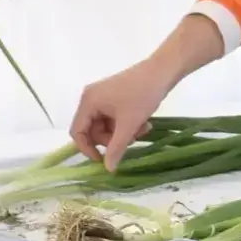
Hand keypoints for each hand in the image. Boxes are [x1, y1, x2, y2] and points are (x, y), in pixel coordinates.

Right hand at [71, 15, 224, 170]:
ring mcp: (103, 96)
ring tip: (143, 130)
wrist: (163, 71)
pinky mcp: (115, 96)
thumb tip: (108, 169)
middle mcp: (91, 98)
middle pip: (93, 130)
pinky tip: (144, 123)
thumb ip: (116, 148)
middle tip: (131, 141)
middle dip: (112, 139)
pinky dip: (127, 124)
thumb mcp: (129, 125)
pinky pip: (115, 117)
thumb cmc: (142, 95)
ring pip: (107, 125)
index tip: (103, 160)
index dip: (88, 149)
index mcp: (88, 102)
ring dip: (123, 132)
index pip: (77, 132)